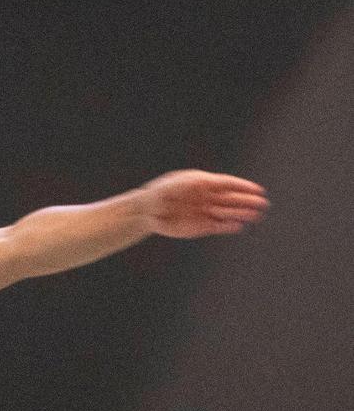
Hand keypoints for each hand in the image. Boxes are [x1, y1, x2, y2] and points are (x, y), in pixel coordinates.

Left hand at [140, 170, 269, 238]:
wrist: (147, 210)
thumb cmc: (160, 192)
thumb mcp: (174, 185)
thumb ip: (191, 185)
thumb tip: (206, 183)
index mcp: (204, 183)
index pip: (227, 184)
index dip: (243, 187)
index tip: (257, 190)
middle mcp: (207, 198)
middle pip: (231, 200)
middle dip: (246, 202)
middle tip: (263, 204)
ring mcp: (204, 212)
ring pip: (226, 213)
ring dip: (241, 215)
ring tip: (257, 216)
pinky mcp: (199, 226)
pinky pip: (216, 226)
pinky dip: (227, 227)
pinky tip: (239, 226)